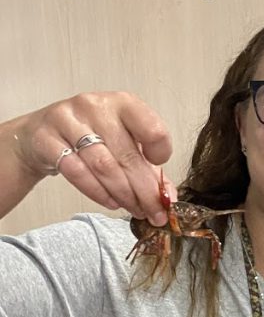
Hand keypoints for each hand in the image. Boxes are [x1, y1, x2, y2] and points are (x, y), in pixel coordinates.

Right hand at [13, 92, 174, 223]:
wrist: (41, 134)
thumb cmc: (91, 137)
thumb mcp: (124, 144)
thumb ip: (148, 169)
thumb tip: (169, 198)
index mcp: (123, 103)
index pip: (152, 129)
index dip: (161, 154)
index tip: (159, 171)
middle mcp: (96, 107)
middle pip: (128, 156)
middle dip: (145, 191)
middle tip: (155, 213)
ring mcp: (68, 120)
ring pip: (103, 165)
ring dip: (124, 194)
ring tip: (134, 209)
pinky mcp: (47, 139)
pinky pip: (77, 171)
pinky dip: (98, 192)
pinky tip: (111, 202)